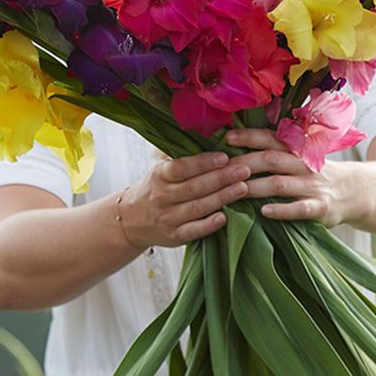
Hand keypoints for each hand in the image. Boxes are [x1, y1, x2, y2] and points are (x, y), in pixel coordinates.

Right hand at [119, 152, 251, 248]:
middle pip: (194, 187)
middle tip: (244, 170)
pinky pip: (194, 231)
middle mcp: (162, 197)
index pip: (181, 167)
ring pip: (198, 207)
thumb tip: (209, 138)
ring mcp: (168, 218)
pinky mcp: (174, 236)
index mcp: (159, 175)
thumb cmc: (155, 188)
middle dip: (221, 178)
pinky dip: (210, 224)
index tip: (224, 156)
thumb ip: (180, 157)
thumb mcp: (160, 169)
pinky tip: (225, 216)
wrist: (131, 219)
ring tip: (243, 188)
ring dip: (222, 197)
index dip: (203, 162)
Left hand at [226, 128, 358, 226]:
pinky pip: (299, 209)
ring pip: (280, 184)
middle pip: (271, 160)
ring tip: (235, 190)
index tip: (227, 137)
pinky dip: (282, 210)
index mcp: (295, 150)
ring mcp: (312, 186)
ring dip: (256, 186)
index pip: (270, 139)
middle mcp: (303, 165)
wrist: (354, 191)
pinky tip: (264, 212)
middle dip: (245, 163)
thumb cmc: (315, 174)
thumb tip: (235, 148)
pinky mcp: (321, 207)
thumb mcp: (299, 158)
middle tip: (221, 169)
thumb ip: (275, 153)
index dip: (249, 137)